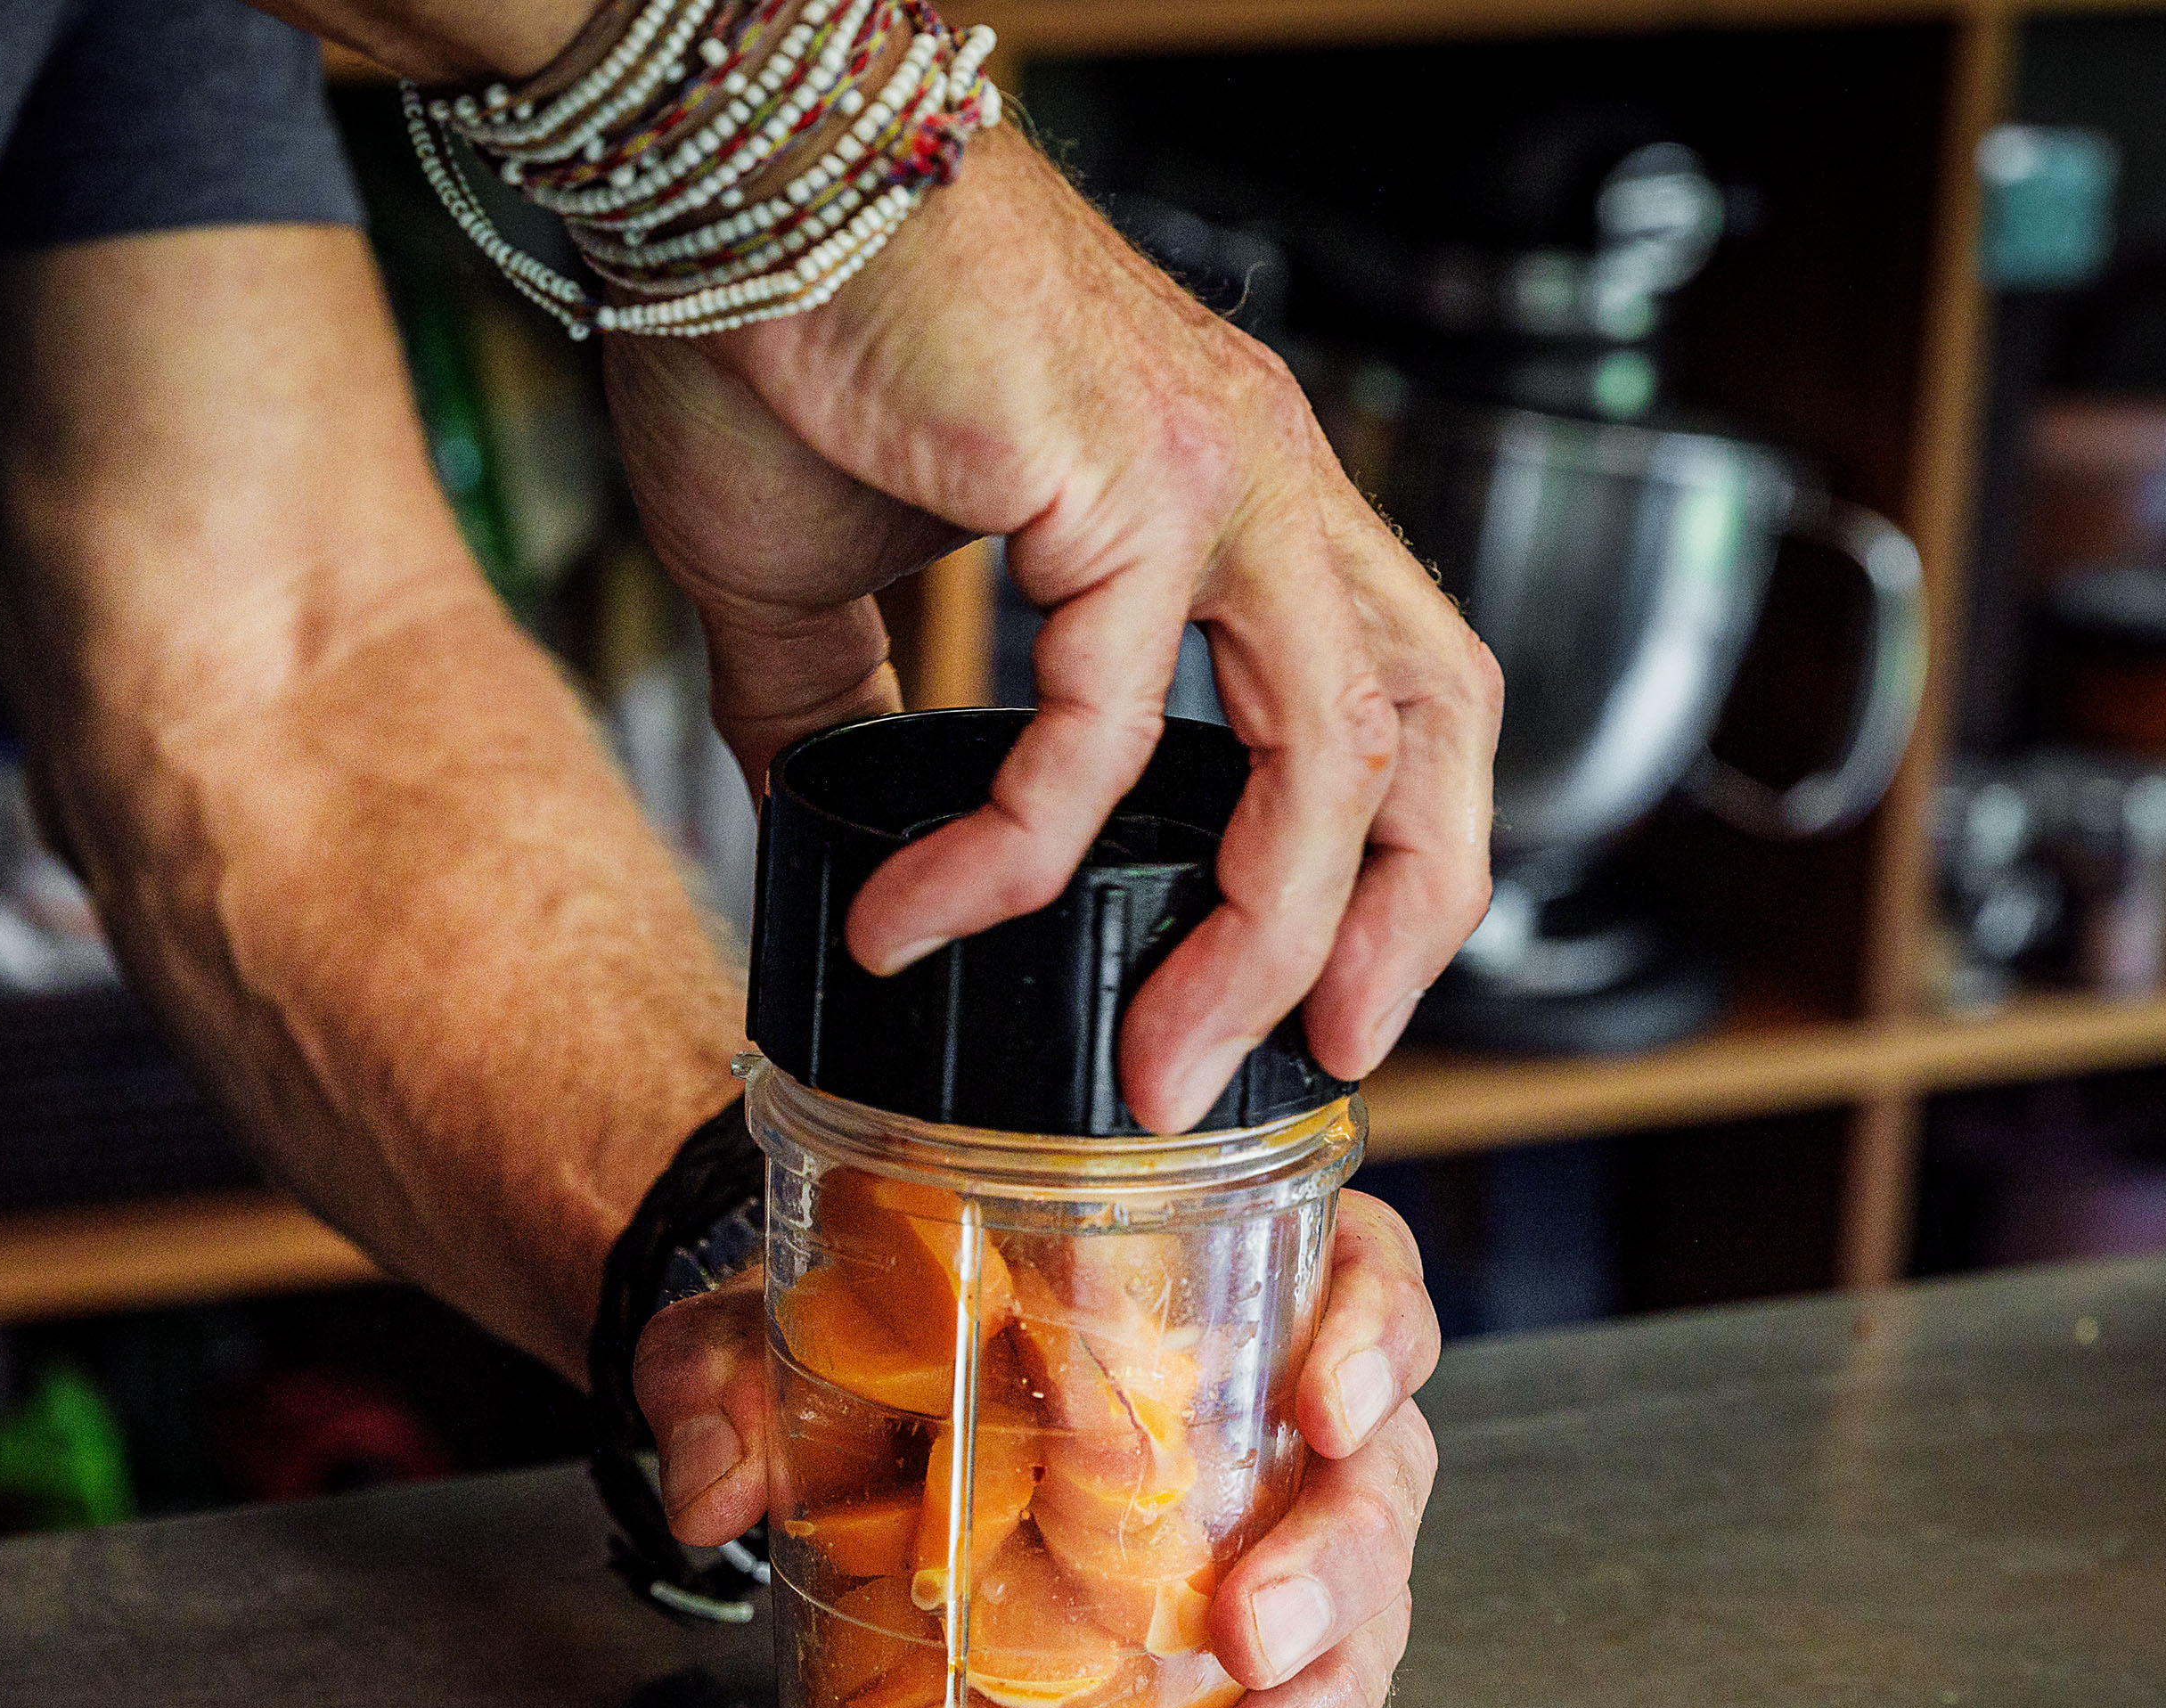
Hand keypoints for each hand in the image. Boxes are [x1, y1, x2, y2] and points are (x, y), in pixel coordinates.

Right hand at [605, 132, 1501, 1132]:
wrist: (724, 188)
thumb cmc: (784, 342)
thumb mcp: (823, 586)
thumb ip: (858, 720)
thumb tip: (834, 843)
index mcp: (1231, 497)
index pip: (1388, 694)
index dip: (1383, 858)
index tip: (1304, 992)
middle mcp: (1263, 480)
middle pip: (1441, 725)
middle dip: (1406, 918)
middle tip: (1319, 1054)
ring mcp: (1218, 473)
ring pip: (1337, 750)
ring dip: (1265, 936)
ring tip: (1157, 1062)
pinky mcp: (1128, 479)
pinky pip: (1105, 725)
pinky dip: (1022, 852)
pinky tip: (931, 919)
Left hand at [641, 1189, 1438, 1707]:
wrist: (859, 1446)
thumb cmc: (876, 1355)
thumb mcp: (784, 1334)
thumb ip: (729, 1370)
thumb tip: (710, 1484)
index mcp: (1216, 1294)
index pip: (1359, 1279)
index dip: (1375, 1338)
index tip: (1325, 1407)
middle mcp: (1276, 1429)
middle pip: (1377, 1485)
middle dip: (1328, 1570)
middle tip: (1246, 1634)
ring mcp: (1274, 1566)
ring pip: (1356, 1632)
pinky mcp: (1238, 1693)